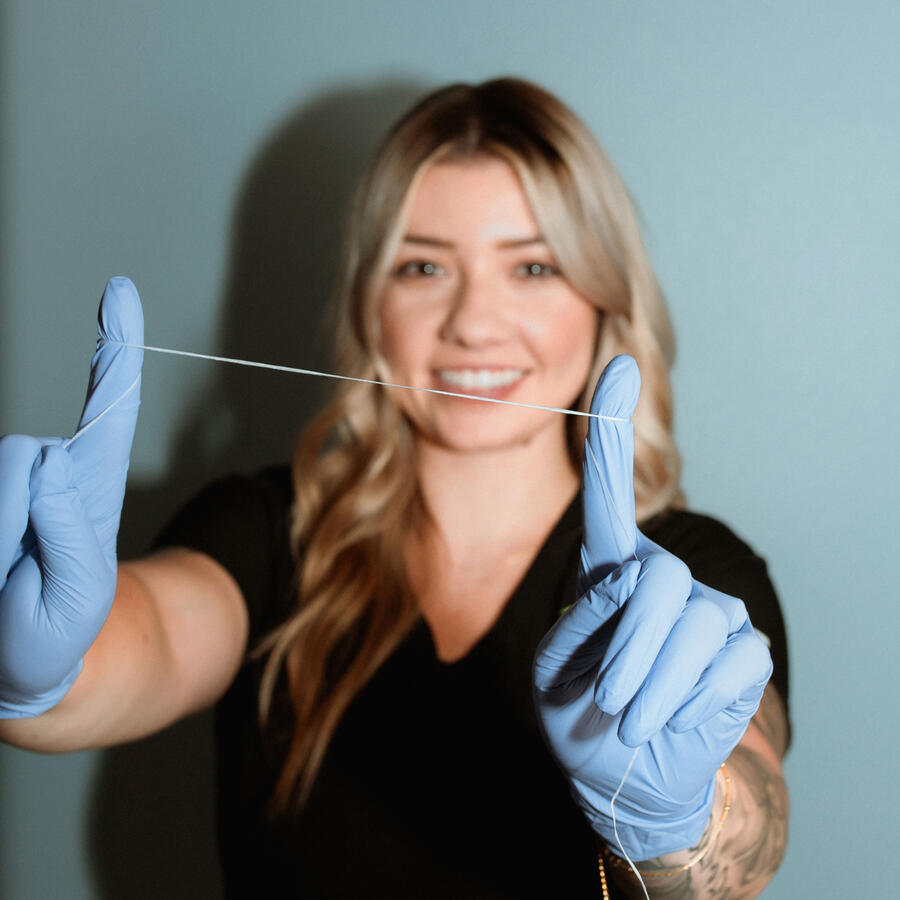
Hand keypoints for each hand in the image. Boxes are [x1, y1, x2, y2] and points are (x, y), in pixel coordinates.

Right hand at [0, 277, 143, 716]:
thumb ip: (67, 532)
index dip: (115, 350)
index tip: (118, 291)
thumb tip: (48, 459)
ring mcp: (10, 483)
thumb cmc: (55, 634)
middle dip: (8, 518)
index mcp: (91, 491)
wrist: (13, 668)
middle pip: (18, 457)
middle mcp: (49, 474)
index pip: (110, 410)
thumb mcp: (74, 596)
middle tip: (12, 574)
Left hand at [533, 355, 771, 859]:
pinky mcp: (745, 649)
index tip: (615, 364)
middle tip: (606, 697)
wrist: (627, 773)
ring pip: (690, 624)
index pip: (609, 491)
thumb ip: (590, 616)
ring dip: (651, 684)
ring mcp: (711, 608)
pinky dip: (687, 702)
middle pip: (654, 580)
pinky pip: (725, 662)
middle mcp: (664, 575)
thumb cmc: (581, 711)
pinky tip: (673, 718)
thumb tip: (638, 580)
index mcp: (610, 567)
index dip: (611, 429)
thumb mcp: (558, 665)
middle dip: (625, 646)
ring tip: (628, 718)